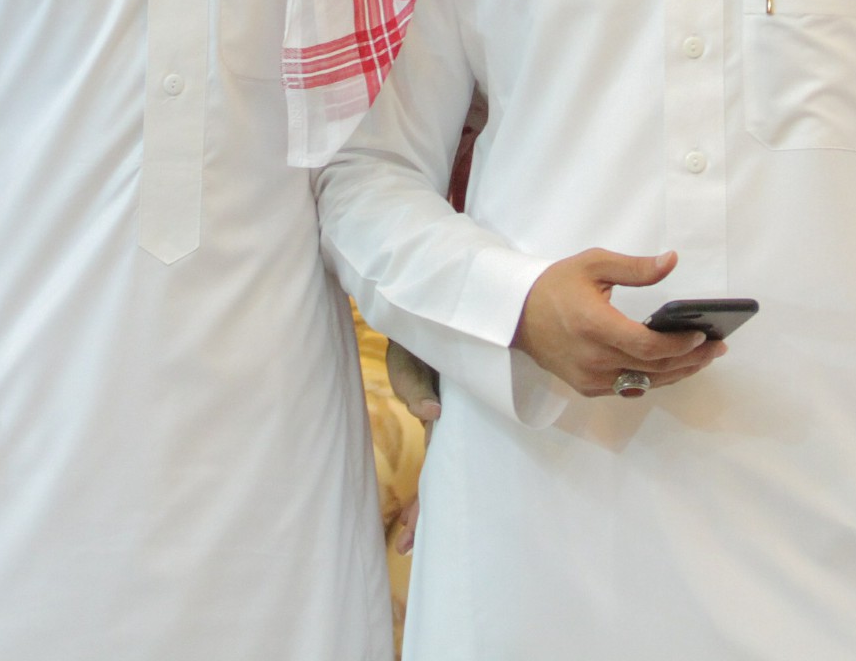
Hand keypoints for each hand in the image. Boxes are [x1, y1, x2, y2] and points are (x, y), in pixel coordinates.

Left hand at [384, 337, 440, 554]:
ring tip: (411, 534)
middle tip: (407, 546)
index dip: (424, 504)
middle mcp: (447, 419)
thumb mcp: (413, 355)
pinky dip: (433, 469)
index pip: (435, 467)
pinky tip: (429, 491)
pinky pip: (438, 443)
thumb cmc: (420, 331)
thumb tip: (432, 415)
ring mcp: (445, 415)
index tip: (410, 537)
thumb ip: (418, 387)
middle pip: (440, 474)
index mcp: (444, 413)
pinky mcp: (439, 405)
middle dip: (426, 512)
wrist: (426, 308)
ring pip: (439, 463)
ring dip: (428, 497)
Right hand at [511, 249, 722, 398]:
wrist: (517, 314)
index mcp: (594, 326)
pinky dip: (655, 379)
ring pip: (646, 383)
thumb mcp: (594, 264)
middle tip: (717, 348)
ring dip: (678, 373)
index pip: (647, 346)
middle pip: (654, 369)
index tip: (704, 335)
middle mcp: (593, 358)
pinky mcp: (587, 387)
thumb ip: (635, 267)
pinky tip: (673, 367)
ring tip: (703, 358)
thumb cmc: (556, 285)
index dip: (680, 345)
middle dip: (691, 360)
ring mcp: (590, 378)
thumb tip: (671, 261)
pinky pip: (629, 387)